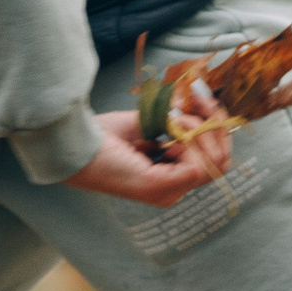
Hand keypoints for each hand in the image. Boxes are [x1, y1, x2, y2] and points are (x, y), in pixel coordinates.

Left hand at [66, 85, 232, 206]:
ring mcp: (167, 193)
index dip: (214, 126)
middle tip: (199, 99)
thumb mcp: (145, 124)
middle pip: (221, 164)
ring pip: (214, 164)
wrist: (70, 145)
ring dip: (199, 131)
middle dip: (216, 126)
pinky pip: (196, 166)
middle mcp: (172, 191)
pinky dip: (187, 141)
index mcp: (169, 179)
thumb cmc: (98, 137)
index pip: (213, 160)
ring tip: (173, 118)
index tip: (201, 97)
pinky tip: (166, 132)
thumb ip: (173, 120)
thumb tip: (198, 99)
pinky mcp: (159, 187)